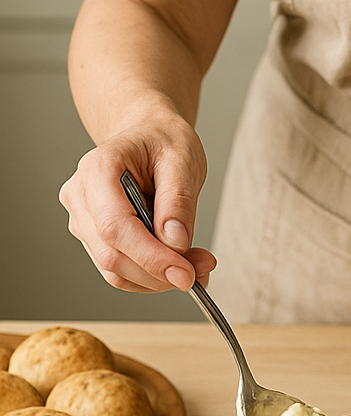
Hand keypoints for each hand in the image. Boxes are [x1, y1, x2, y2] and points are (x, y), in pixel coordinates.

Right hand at [59, 116, 215, 294]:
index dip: (150, 257)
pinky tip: (179, 267)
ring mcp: (83, 219)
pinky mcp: (94, 237)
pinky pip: (120, 270)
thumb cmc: (162, 141)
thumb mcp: (182, 159)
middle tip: (203, 270)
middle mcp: (81, 196)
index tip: (185, 274)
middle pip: (112, 255)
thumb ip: (178, 201)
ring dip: (158, 279)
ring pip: (114, 270)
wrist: (148, 136)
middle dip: (160, 272)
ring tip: (198, 267)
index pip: (115, 227)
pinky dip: (151, 277)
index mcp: (98, 169)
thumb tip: (174, 242)